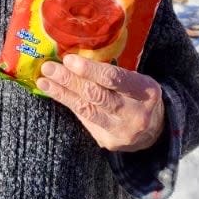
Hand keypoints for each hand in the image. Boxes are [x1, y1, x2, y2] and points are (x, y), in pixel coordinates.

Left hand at [36, 54, 164, 152]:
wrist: (155, 131)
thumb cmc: (139, 96)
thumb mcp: (136, 80)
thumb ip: (113, 72)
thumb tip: (76, 57)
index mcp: (145, 91)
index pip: (114, 79)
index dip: (90, 70)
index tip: (69, 59)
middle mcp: (134, 113)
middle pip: (96, 95)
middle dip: (69, 80)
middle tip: (49, 67)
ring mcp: (121, 130)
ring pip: (86, 109)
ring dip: (62, 93)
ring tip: (43, 80)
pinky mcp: (108, 141)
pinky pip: (84, 119)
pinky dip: (68, 103)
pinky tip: (54, 92)